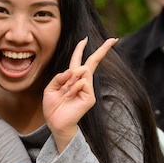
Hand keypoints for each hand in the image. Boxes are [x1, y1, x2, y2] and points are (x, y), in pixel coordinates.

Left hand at [43, 37, 117, 151]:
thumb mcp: (50, 89)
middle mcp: (82, 83)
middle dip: (102, 50)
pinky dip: (73, 87)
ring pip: (84, 71)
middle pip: (92, 62)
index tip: (85, 39)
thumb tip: (71, 71)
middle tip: (113, 39)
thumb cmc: (52, 107)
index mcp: (71, 79)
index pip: (78, 61)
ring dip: (72, 77)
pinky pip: (83, 83)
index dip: (81, 50)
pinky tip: (68, 96)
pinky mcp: (90, 97)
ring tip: (65, 90)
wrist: (56, 123)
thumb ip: (59, 78)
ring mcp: (88, 90)